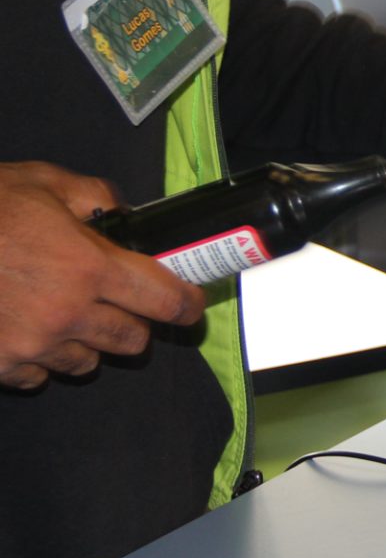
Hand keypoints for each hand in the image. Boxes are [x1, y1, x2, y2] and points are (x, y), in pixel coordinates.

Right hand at [0, 162, 205, 389]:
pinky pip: (37, 376)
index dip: (186, 303)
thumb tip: (120, 210)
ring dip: (84, 343)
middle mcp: (67, 314)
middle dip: (133, 323)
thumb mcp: (41, 182)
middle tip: (118, 305)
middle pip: (131, 340)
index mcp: (88, 267)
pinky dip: (37, 359)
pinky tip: (22, 330)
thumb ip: (92, 196)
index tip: (191, 305)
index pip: (163, 299)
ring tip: (61, 314)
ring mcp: (30, 345)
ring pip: (85, 363)